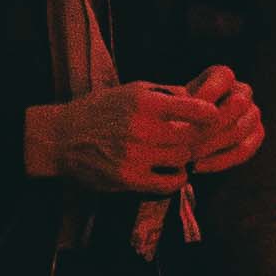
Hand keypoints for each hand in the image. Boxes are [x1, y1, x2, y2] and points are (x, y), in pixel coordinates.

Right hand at [36, 79, 215, 194]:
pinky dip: (177, 178)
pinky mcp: (128, 180)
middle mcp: (140, 131)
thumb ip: (167, 94)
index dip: (209, 114)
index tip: (214, 116)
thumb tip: (202, 99)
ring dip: (187, 157)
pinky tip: (173, 171)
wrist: (62, 138)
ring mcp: (134, 158)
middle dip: (199, 138)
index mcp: (144, 104)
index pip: (193, 110)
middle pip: (191, 139)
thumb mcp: (132, 90)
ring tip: (182, 151)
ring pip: (182, 160)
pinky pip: (168, 184)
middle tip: (199, 137)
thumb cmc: (101, 109)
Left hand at [175, 66, 267, 177]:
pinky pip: (244, 150)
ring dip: (213, 145)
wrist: (176, 136)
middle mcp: (242, 91)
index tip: (184, 111)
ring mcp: (252, 113)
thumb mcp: (168, 105)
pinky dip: (220, 161)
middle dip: (210, 125)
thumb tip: (184, 110)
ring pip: (240, 129)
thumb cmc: (169, 117)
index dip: (206, 94)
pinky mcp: (255, 135)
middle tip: (185, 140)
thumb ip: (179, 104)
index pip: (224, 78)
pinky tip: (197, 167)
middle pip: (237, 105)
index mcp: (222, 76)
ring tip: (188, 156)